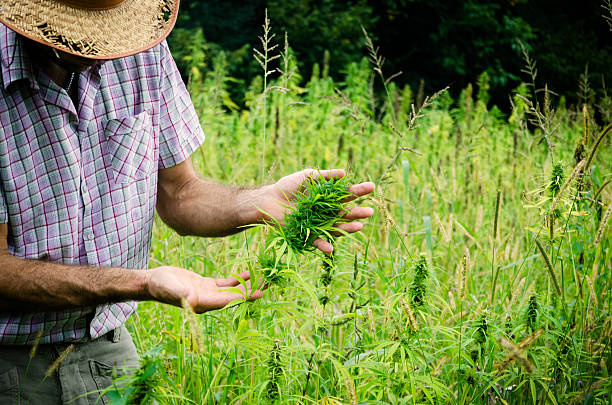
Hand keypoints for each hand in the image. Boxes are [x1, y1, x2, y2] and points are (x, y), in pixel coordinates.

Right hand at [145, 267, 262, 312]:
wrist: (152, 283)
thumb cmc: (160, 286)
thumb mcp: (170, 289)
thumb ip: (181, 294)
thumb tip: (192, 300)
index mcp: (203, 304)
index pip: (228, 301)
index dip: (244, 297)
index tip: (259, 293)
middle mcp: (209, 301)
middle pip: (235, 297)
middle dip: (252, 291)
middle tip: (269, 283)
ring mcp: (209, 294)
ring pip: (233, 290)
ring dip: (248, 285)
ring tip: (264, 278)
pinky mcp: (206, 286)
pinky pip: (226, 284)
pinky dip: (237, 279)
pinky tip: (248, 273)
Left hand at [258, 169, 374, 252]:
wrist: (268, 201)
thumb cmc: (287, 187)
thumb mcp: (307, 177)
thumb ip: (325, 176)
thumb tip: (344, 173)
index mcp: (329, 197)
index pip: (348, 194)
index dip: (359, 190)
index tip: (372, 187)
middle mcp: (327, 212)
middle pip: (346, 213)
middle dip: (358, 213)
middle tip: (370, 212)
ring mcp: (319, 224)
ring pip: (337, 228)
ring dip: (348, 228)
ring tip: (359, 227)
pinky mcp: (307, 234)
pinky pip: (317, 241)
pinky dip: (324, 245)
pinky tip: (330, 248)